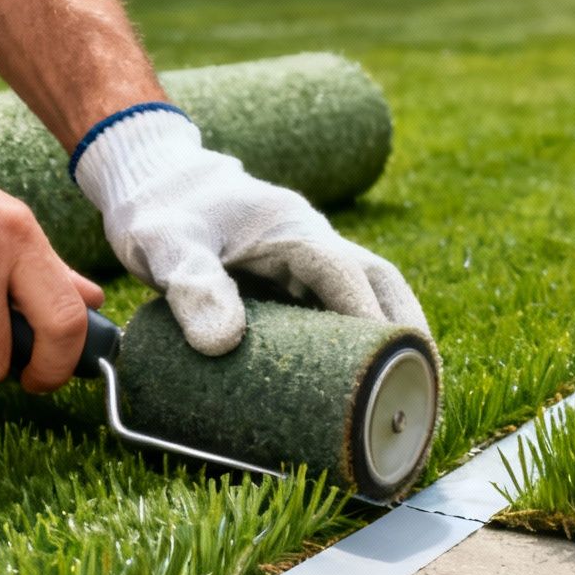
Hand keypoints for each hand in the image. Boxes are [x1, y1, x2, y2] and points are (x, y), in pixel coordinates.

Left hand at [73, 105, 427, 354]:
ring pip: (369, 295)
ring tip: (407, 392)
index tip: (389, 361)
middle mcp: (312, 243)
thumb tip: (223, 344)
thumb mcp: (167, 246)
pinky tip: (361, 380)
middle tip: (421, 386)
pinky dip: (358, 341)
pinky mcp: (294, 280)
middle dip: (406, 330)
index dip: (369, 317)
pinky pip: (339, 309)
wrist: (153, 182)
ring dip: (392, 336)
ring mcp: (307, 262)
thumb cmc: (160, 210)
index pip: (345, 274)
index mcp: (292, 229)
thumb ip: (192, 286)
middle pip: (380, 283)